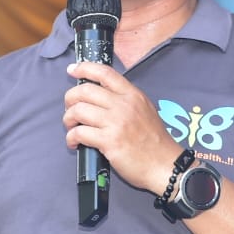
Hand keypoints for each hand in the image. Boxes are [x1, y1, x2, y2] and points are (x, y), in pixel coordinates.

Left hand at [63, 61, 183, 193]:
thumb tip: (100, 96)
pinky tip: (74, 143)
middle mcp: (124, 105)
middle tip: (69, 109)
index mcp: (132, 95)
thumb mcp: (145, 110)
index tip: (72, 70)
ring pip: (78, 110)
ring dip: (68, 119)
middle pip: (85, 90)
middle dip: (70, 98)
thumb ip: (126, 100)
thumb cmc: (155, 142)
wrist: (165, 165)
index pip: (105, 73)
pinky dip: (71, 137)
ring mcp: (116, 122)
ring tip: (71, 127)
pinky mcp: (109, 141)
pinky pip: (79, 132)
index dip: (84, 68)